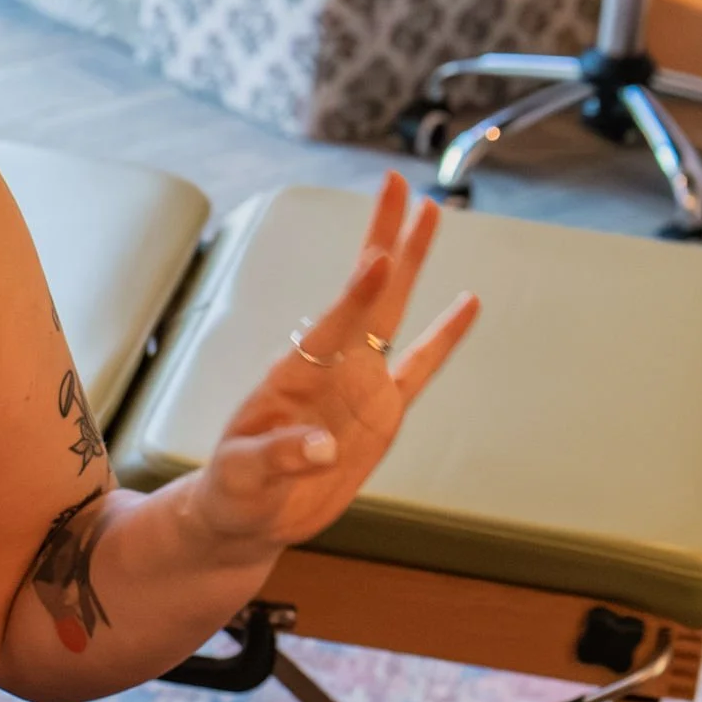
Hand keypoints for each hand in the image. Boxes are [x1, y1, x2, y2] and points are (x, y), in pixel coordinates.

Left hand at [184, 175, 478, 564]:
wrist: (249, 517)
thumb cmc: (233, 491)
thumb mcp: (242, 478)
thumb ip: (278, 459)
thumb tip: (323, 447)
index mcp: (293, 376)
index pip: (331, 325)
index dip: (355, 294)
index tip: (377, 257)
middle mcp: (331, 367)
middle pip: (367, 293)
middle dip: (384, 238)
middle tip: (399, 184)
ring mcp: (360, 384)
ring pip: (396, 313)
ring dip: (412, 264)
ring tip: (433, 212)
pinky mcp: (382, 412)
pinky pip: (421, 367)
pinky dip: (445, 337)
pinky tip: (468, 303)